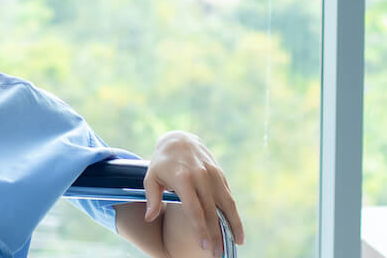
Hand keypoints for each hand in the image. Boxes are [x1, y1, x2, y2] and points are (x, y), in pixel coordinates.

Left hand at [144, 131, 244, 256]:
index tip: (205, 246)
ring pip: (227, 204)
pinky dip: (234, 213)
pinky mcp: (220, 174)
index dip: (201, 229)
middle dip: (217, 234)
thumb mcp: (151, 176)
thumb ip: (152, 198)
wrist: (179, 139)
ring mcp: (213, 174)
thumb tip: (149, 218)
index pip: (194, 209)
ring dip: (233, 225)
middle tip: (218, 254)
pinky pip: (229, 196)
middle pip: (212, 211)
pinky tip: (236, 227)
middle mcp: (201, 176)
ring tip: (237, 243)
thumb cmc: (162, 162)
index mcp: (183, 178)